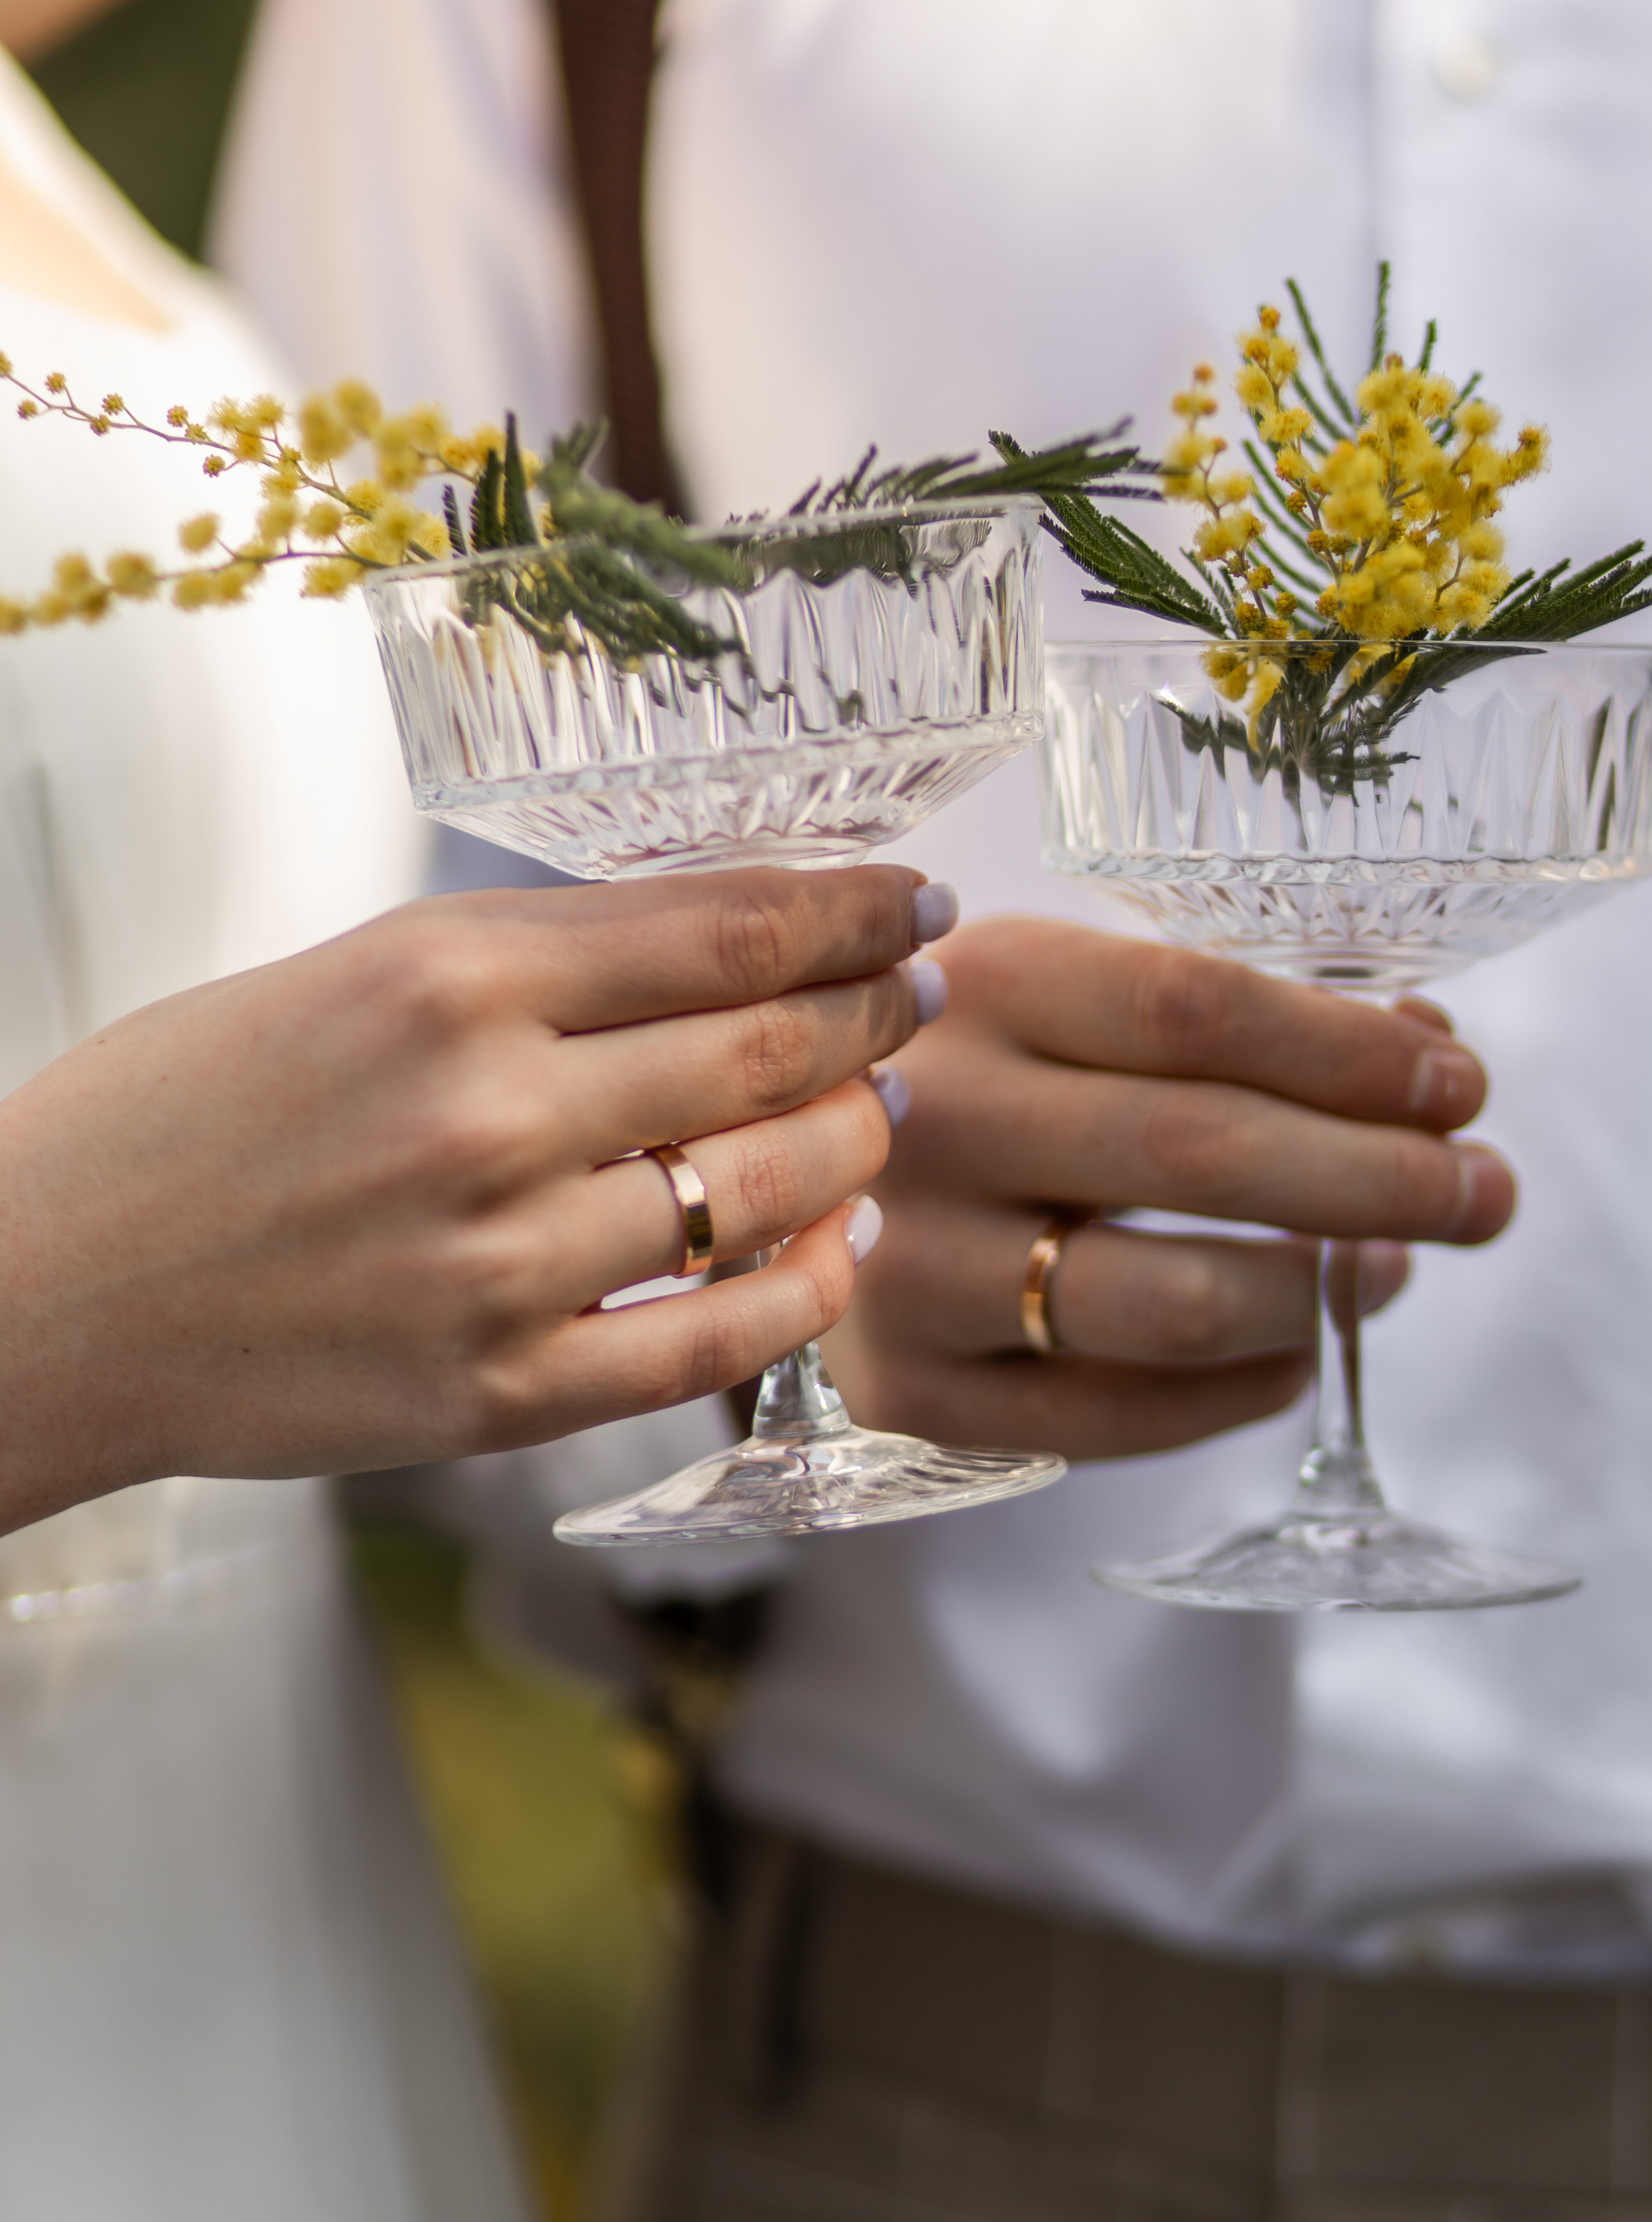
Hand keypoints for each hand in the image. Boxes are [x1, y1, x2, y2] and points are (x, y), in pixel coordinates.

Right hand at [0, 863, 937, 1532]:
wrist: (42, 1292)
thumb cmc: (182, 1112)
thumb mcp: (351, 971)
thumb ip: (532, 960)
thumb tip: (716, 943)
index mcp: (448, 978)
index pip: (725, 927)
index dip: (852, 911)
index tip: (910, 901)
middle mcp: (489, 1115)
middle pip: (767, 1048)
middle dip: (875, 1014)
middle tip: (917, 996)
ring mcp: (497, 1267)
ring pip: (760, 1193)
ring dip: (853, 1144)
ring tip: (879, 1113)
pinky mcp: (493, 1396)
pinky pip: (704, 1343)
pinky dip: (798, 1293)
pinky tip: (831, 1249)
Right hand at [821, 917, 1514, 1459]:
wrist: (774, 1168)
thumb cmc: (983, 1069)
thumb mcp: (1075, 996)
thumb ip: (1244, 1019)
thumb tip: (1435, 1058)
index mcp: (980, 982)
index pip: (1199, 1008)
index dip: (1353, 1051)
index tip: (1463, 1082)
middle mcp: (930, 1117)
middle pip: (1203, 1149)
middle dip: (1382, 1176)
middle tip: (1486, 1192)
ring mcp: (908, 1264)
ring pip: (1172, 1299)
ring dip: (1324, 1287)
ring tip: (1397, 1266)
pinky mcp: (912, 1390)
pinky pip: (1118, 1416)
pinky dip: (1244, 1386)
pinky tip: (1300, 1345)